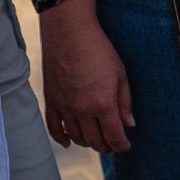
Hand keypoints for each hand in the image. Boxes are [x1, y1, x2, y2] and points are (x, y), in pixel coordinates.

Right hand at [36, 0, 133, 152]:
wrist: (69, 32)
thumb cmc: (99, 49)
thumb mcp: (120, 74)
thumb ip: (125, 102)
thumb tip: (129, 125)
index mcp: (103, 104)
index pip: (114, 137)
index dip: (121, 145)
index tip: (126, 146)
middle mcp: (82, 110)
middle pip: (94, 141)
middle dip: (106, 146)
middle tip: (112, 144)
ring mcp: (64, 107)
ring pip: (75, 137)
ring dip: (86, 142)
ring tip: (95, 140)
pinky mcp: (50, 100)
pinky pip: (54, 128)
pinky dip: (61, 138)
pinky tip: (68, 142)